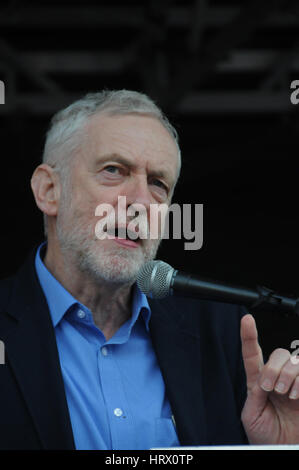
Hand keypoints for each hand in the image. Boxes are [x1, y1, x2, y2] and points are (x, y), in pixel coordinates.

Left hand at [240, 313, 298, 443]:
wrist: (279, 450)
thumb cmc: (264, 436)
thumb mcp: (251, 414)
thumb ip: (255, 393)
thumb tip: (262, 377)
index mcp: (258, 382)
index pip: (253, 354)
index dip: (249, 335)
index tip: (246, 319)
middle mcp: (278, 378)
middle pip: (280, 354)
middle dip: (274, 368)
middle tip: (272, 388)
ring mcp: (295, 384)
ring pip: (295, 360)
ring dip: (288, 374)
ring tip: (285, 394)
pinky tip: (296, 395)